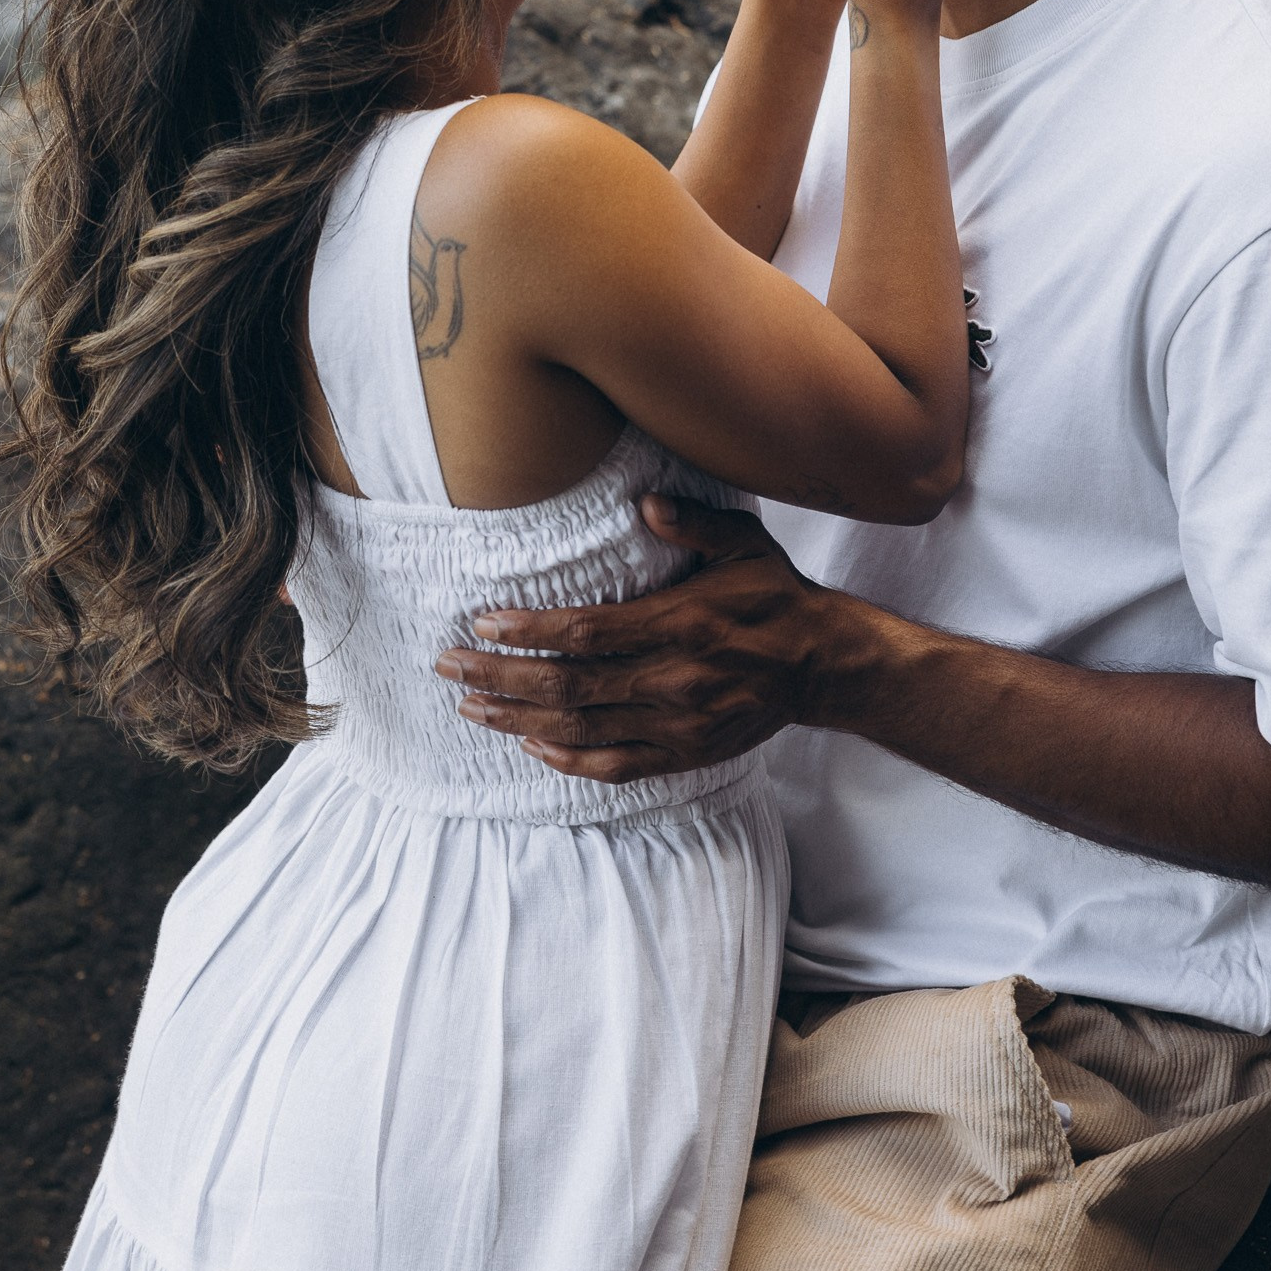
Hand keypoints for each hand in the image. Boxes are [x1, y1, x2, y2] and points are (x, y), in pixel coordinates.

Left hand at [436, 499, 883, 782]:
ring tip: (469, 706)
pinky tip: (529, 743)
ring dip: (518, 719)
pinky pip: (615, 765)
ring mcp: (679, 724)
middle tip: (448, 666)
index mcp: (684, 624)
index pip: (589, 632)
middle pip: (569, 684)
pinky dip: (568, 759)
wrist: (823, 665)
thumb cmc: (774, 595)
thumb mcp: (744, 543)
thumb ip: (694, 524)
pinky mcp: (685, 753)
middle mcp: (676, 680)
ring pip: (582, 728)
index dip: (531, 630)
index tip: (483, 623)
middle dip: (501, 677)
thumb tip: (645, 505)